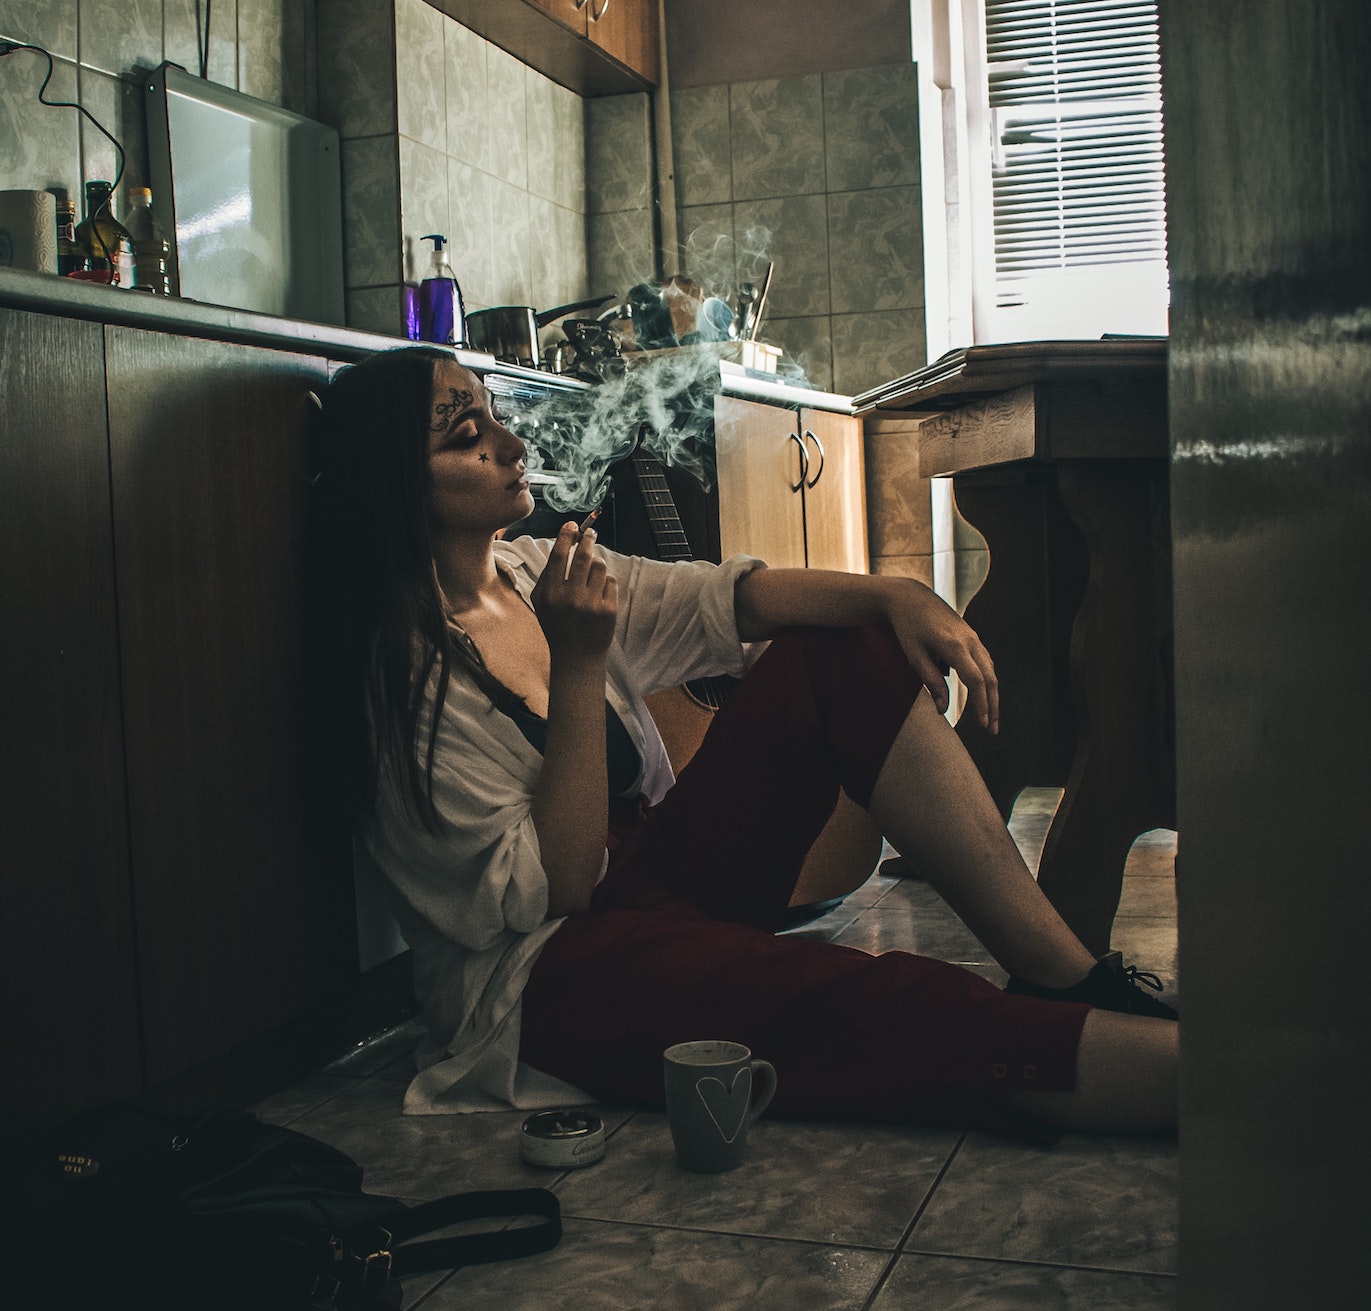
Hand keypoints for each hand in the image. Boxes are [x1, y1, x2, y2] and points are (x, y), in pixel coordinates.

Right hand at [531, 522, 617, 666]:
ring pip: (600, 566)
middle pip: (583, 556)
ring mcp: (590, 604)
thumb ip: (548, 575)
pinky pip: (611, 581)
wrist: (576, 657)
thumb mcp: (542, 603)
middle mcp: (569, 598)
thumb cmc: (558, 626)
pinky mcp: (608, 610)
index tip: (573, 525)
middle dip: (588, 540)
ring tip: (592, 574)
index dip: (566, 536)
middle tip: (590, 534)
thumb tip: (563, 543)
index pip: (559, 556)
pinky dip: (606, 583)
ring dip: (597, 564)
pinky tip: (599, 594)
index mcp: (549, 594)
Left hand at [882, 580, 998, 733]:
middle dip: (993, 706)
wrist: (911, 598)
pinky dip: (987, 682)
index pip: (976, 681)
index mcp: (954, 646)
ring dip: (992, 696)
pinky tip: (984, 698)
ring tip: (989, 719)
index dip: (981, 705)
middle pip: (990, 678)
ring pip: (991, 671)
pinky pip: (985, 663)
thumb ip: (931, 682)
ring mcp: (973, 637)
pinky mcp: (972, 637)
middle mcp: (970, 641)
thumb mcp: (914, 656)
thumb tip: (943, 709)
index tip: (982, 725)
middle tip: (992, 731)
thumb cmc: (908, 628)